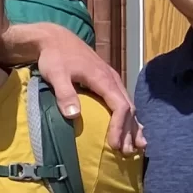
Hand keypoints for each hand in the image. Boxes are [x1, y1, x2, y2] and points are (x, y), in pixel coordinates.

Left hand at [21, 25, 143, 153]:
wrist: (55, 39)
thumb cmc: (55, 57)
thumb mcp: (56, 74)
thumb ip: (65, 94)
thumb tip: (74, 115)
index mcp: (103, 79)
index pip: (120, 107)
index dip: (119, 127)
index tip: (114, 145)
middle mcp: (112, 79)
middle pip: (128, 108)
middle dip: (128, 131)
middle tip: (126, 153)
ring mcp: (111, 80)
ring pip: (128, 105)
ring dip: (132, 126)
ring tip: (137, 146)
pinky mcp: (107, 81)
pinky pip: (123, 101)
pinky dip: (129, 117)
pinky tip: (132, 129)